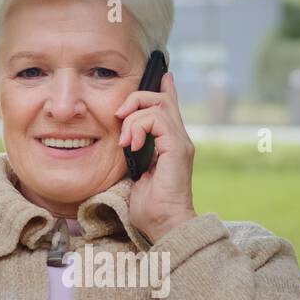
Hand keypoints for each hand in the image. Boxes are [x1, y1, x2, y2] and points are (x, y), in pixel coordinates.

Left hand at [115, 70, 196, 244]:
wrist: (165, 225)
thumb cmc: (149, 207)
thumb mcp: (136, 173)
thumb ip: (134, 154)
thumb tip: (124, 143)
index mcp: (170, 143)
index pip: (169, 106)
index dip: (163, 87)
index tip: (161, 74)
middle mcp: (179, 138)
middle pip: (161, 98)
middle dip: (135, 98)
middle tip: (118, 117)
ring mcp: (180, 142)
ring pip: (157, 104)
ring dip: (133, 117)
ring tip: (124, 140)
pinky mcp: (177, 148)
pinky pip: (156, 119)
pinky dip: (138, 127)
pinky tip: (131, 145)